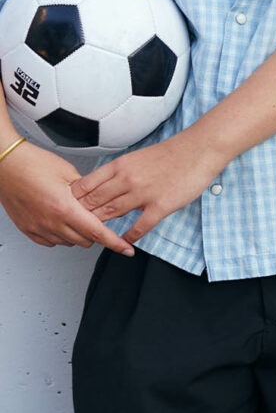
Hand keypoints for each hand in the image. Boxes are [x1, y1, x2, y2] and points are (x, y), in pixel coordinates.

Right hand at [0, 140, 133, 253]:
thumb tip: (98, 198)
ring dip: (78, 234)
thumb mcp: (68, 172)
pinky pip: (51, 242)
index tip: (126, 249)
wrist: (7, 166)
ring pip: (68, 242)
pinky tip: (62, 221)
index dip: (114, 242)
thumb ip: (86, 190)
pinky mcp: (28, 230)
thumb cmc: (33, 164)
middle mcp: (51, 222)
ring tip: (77, 215)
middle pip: (85, 240)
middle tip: (98, 218)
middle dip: (96, 233)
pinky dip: (61, 235)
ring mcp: (38, 228)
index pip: (96, 232)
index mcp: (64, 208)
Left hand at [71, 132, 221, 244]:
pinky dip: (128, 237)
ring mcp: (143, 193)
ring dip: (101, 227)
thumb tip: (104, 185)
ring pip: (112, 214)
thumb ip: (121, 172)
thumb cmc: (172, 153)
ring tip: (94, 237)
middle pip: (94, 202)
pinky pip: (138, 227)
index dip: (73, 199)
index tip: (68, 209)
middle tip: (74, 228)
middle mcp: (128, 179)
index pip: (86, 185)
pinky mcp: (160, 206)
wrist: (199, 149)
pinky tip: (124, 242)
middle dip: (81, 216)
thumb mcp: (139, 157)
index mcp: (121, 165)